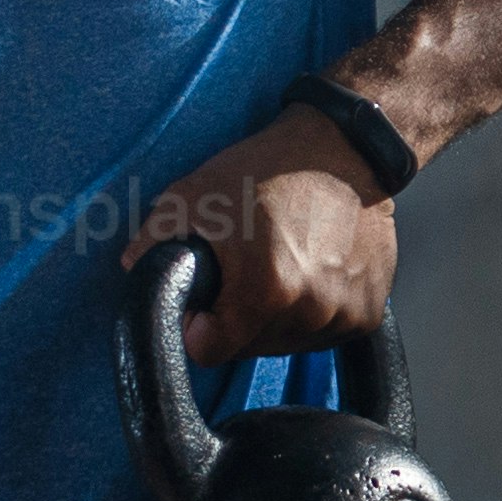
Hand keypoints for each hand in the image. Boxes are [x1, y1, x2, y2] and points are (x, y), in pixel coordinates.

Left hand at [121, 101, 403, 366]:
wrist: (344, 148)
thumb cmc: (270, 167)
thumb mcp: (193, 195)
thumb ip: (154, 240)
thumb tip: (134, 271)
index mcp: (264, 291)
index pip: (210, 351)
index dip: (198, 327)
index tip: (204, 304)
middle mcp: (309, 311)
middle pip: (249, 348)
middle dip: (237, 319)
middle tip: (244, 269)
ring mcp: (343, 315)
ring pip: (287, 343)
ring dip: (277, 317)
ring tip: (280, 263)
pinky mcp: (367, 313)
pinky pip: (323, 333)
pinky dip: (313, 311)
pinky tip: (312, 269)